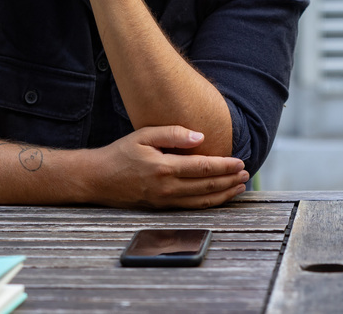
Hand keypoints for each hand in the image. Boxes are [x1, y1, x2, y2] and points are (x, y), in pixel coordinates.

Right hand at [89, 125, 247, 208]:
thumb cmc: (121, 153)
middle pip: (207, 186)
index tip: (240, 162)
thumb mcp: (144, 135)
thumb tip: (201, 137)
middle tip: (246, 174)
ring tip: (240, 187)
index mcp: (164, 167)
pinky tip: (219, 198)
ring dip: (224, 195)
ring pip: (202, 201)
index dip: (225, 166)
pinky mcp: (161, 208)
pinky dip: (209, 203)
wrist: (97, 178)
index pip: (203, 167)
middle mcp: (166, 187)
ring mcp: (164, 201)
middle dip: (229, 180)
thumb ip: (174, 134)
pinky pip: (191, 208)